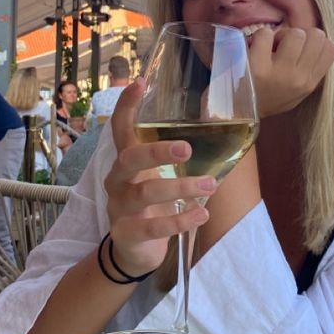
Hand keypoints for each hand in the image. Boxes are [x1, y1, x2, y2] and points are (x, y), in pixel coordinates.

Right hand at [105, 81, 216, 275]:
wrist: (133, 252)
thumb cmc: (151, 206)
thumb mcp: (157, 177)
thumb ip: (173, 158)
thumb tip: (216, 131)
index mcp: (126, 161)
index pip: (120, 128)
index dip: (126, 105)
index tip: (141, 82)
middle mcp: (117, 180)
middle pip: (129, 158)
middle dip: (157, 151)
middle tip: (187, 148)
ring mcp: (118, 207)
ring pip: (144, 193)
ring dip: (180, 187)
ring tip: (210, 185)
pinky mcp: (126, 233)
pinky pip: (152, 227)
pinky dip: (179, 220)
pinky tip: (200, 214)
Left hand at [247, 27, 333, 117]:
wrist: (240, 114)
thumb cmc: (269, 99)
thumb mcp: (297, 92)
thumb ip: (310, 72)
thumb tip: (319, 43)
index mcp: (309, 84)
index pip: (331, 48)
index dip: (316, 41)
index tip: (302, 48)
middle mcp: (298, 79)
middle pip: (315, 35)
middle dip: (299, 35)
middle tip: (285, 47)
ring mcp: (278, 73)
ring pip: (294, 33)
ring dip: (280, 34)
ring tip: (270, 48)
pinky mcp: (257, 66)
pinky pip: (266, 34)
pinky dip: (259, 37)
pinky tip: (255, 49)